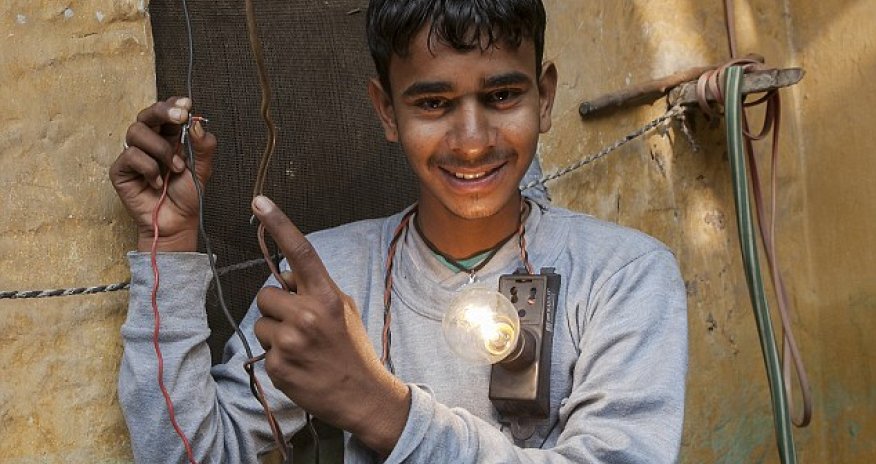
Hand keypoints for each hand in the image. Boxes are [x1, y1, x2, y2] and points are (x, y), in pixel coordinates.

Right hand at [109, 97, 216, 251]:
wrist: (177, 222)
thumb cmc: (187, 195)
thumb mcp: (203, 169)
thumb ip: (204, 146)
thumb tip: (196, 124)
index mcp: (169, 137)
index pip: (166, 112)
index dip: (174, 104)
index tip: (187, 105)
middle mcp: (150, 142)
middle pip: (146, 114)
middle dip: (163, 111)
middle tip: (181, 117)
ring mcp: (133, 155)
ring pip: (137, 131)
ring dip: (161, 149)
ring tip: (175, 169)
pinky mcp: (121, 170)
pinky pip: (131, 156)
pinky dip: (149, 168)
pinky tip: (158, 182)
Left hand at [251, 195, 409, 455]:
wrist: (361, 394)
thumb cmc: (350, 347)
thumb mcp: (344, 309)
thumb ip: (316, 289)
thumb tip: (285, 276)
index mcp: (327, 295)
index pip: (301, 251)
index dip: (279, 224)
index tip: (259, 201)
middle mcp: (308, 314)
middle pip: (267, 294)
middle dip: (279, 308)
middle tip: (302, 327)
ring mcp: (291, 341)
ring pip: (260, 322)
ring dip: (274, 333)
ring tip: (301, 348)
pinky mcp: (278, 365)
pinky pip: (262, 349)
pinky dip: (276, 356)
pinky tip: (298, 365)